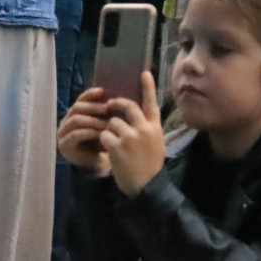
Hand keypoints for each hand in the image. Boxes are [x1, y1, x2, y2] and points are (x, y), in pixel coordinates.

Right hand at [57, 86, 111, 172]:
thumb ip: (106, 113)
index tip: (104, 92)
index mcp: (75, 114)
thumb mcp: (104, 125)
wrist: (97, 165)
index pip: (80, 99)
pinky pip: (75, 134)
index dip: (91, 94)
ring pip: (75, 120)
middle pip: (77, 107)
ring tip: (107, 123)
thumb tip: (117, 97)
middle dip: (93, 107)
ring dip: (93, 120)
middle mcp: (66, 121)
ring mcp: (62, 133)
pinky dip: (89, 132)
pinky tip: (101, 134)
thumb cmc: (102, 143)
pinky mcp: (64, 145)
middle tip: (108, 109)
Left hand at [100, 72, 164, 196]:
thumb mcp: (156, 144)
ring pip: (113, 122)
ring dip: (109, 129)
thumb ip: (148, 129)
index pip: (152, 103)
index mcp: (155, 128)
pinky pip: (104, 135)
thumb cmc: (150, 167)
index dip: (148, 87)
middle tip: (109, 106)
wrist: (146, 187)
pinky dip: (104, 141)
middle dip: (116, 104)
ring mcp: (131, 136)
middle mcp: (144, 129)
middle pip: (128, 106)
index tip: (144, 73)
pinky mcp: (118, 145)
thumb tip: (136, 116)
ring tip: (114, 142)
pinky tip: (109, 150)